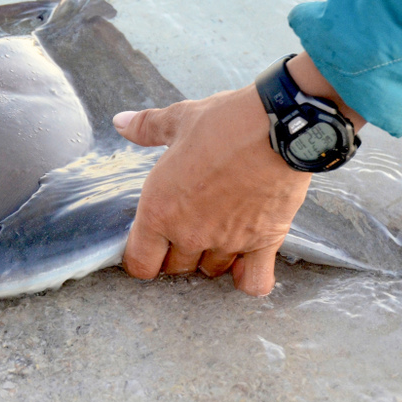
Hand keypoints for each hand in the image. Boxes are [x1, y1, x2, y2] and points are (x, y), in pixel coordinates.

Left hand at [113, 53, 364, 295]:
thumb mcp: (178, 120)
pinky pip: (254, 281)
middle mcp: (189, 234)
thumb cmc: (224, 123)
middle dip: (177, 254)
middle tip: (187, 229)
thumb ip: (146, 128)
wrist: (280, 127)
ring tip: (217, 234)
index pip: (139, 263)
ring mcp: (227, 243)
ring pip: (212, 270)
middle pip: (176, 269)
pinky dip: (249, 279)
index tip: (149, 245)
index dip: (141, 257)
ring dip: (211, 258)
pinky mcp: (264, 243)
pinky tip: (247, 264)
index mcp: (159, 210)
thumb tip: (120, 123)